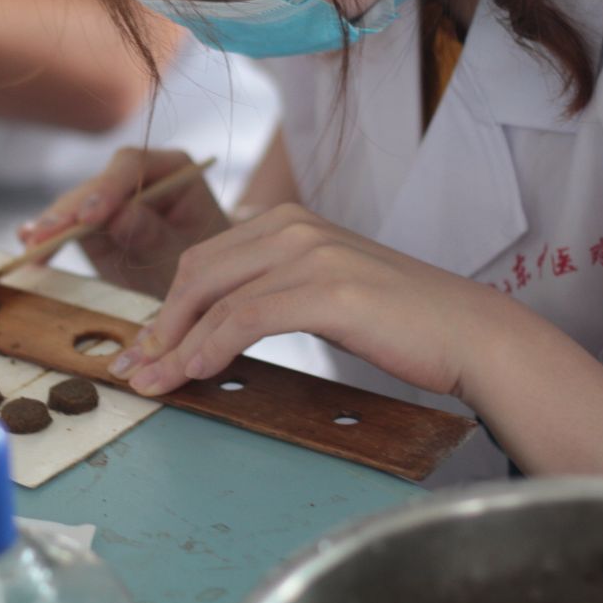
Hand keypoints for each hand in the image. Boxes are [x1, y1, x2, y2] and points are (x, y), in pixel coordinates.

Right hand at [20, 148, 229, 297]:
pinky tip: (27, 240)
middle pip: (97, 184)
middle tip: (44, 236)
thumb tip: (118, 216)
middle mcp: (141, 176)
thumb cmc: (207, 265)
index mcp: (174, 170)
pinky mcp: (95, 222)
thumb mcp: (186, 254)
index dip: (106, 188)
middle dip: (69, 211)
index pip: (134, 166)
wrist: (207, 284)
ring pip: (76, 204)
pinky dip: (51, 236)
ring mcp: (115, 198)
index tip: (88, 217)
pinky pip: (69, 225)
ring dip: (52, 225)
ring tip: (30, 244)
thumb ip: (154, 234)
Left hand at [113, 202, 506, 397]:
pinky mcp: (328, 288)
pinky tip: (195, 372)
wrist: (468, 331)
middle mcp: (292, 226)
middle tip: (134, 368)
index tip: (144, 348)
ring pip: (214, 297)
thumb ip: (270, 292)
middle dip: (159, 326)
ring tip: (153, 382)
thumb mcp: (322, 289)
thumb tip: (212, 326)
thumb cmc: (396, 320)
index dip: (165, 307)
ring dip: (174, 345)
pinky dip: (210, 347)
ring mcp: (310, 253)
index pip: (203, 260)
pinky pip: (246, 318)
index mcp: (287, 220)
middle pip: (196, 273)